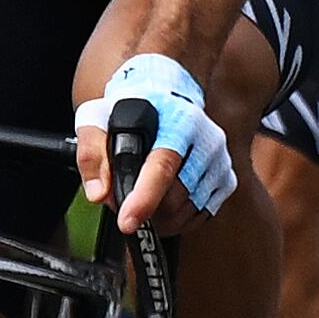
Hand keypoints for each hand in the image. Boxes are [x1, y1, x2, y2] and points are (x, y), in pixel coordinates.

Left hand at [76, 53, 234, 233]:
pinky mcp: (226, 178)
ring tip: (142, 196)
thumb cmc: (132, 107)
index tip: (126, 222)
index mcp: (178, 121)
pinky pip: (199, 215)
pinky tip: (163, 201)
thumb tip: (99, 193)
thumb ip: (92, 153)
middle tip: (123, 198)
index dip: (144, 198)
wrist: (168, 94)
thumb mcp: (100, 118)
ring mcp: (220, 161)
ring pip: (186, 211)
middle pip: (173, 198)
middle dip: (143, 208)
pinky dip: (177, 218)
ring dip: (159, 216)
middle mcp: (206, 140)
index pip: (162, 166)